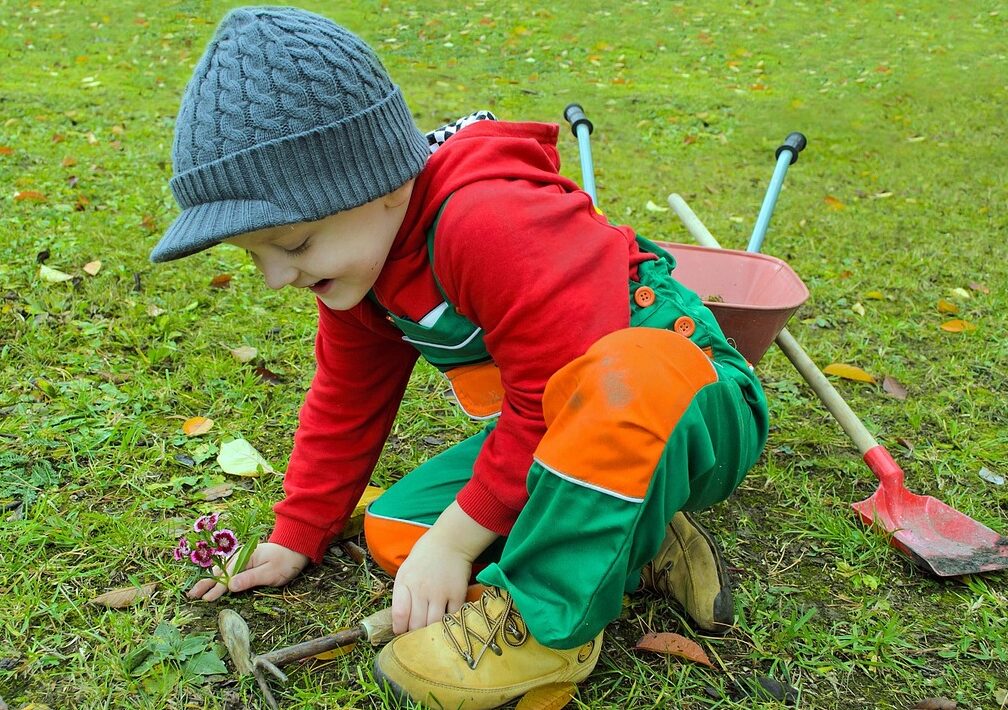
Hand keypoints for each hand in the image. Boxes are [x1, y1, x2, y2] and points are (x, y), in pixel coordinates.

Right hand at [187, 542, 308, 601]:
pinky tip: (210, 584)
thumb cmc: (285, 562)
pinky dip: (217, 578)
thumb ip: (250, 579)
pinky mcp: (244, 563)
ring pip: (221, 571)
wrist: (294, 549)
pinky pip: (227, 571)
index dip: (216, 588)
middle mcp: (240, 557)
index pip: (227, 575)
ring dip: (208, 581)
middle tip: (191, 595)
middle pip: (219, 572)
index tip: (205, 599)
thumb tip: (230, 586)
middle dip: (205, 583)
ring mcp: (241, 559)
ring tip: (196, 591)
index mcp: (245, 558)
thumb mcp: (270, 572)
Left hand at [391, 531, 471, 634]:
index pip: (399, 614)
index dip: (399, 629)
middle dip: (414, 635)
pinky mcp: (457, 594)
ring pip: (433, 625)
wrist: (451, 542)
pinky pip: (452, 617)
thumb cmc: (425, 555)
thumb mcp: (406, 569)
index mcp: (405, 582)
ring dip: (430, 633)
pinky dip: (449, 623)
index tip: (401, 633)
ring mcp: (440, 593)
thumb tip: (400, 619)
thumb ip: (402, 592)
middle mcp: (421, 589)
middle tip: (416, 637)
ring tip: (430, 634)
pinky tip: (446, 623)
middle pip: (416, 624)